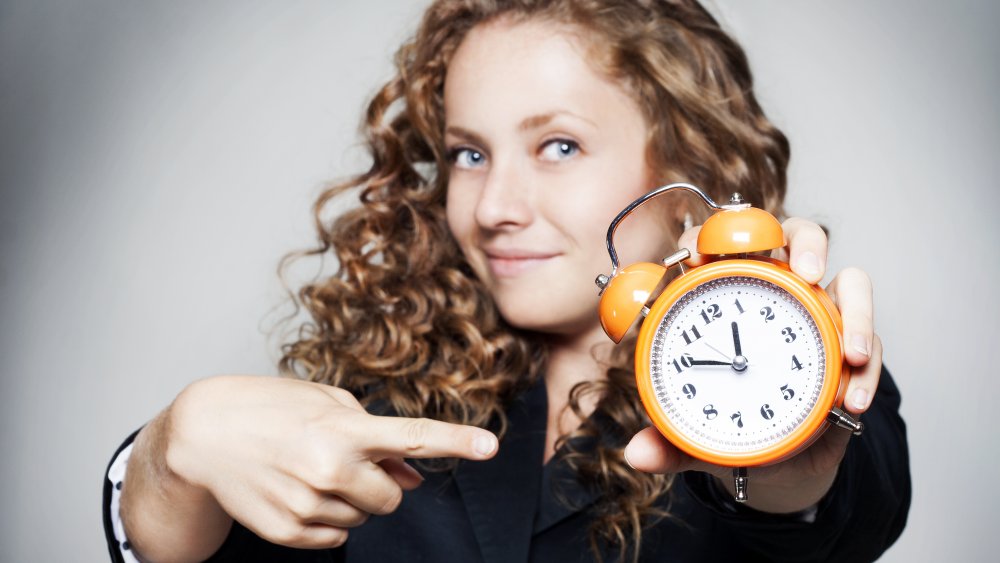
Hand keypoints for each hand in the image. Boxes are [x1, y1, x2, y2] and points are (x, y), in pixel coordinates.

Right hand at [124, 376, 497, 559]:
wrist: (204, 435)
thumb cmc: (272, 408)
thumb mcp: (328, 406)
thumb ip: (380, 442)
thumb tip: (413, 480)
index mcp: (344, 429)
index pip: (414, 438)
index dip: (456, 441)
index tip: (490, 446)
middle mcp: (330, 470)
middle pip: (393, 498)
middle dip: (380, 483)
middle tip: (344, 460)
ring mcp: (308, 505)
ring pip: (364, 519)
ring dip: (350, 499)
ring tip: (310, 471)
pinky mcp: (289, 532)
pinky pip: (336, 537)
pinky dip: (327, 518)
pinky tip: (297, 492)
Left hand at [626, 218, 880, 512]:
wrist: (778, 463)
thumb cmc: (730, 425)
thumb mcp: (695, 434)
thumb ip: (668, 440)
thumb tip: (638, 455)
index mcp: (726, 300)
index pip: (714, 247)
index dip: (706, 238)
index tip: (696, 258)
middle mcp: (776, 294)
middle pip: (795, 237)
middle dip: (805, 242)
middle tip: (806, 271)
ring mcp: (818, 314)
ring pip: (849, 281)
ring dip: (856, 311)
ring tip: (850, 354)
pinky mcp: (851, 344)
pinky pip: (868, 340)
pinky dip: (867, 369)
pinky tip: (854, 401)